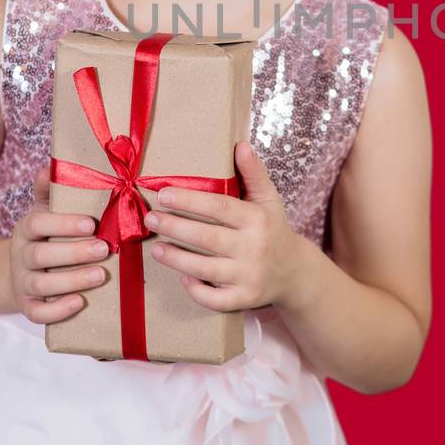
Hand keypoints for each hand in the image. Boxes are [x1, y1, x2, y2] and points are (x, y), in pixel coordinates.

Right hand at [9, 164, 113, 323]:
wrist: (21, 271)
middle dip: (74, 253)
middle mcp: (22, 255)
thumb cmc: (46, 235)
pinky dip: (57, 311)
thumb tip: (52, 165)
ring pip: (41, 284)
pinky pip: (37, 313)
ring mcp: (23, 282)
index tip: (92, 223)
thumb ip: (50, 188)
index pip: (38, 223)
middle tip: (104, 249)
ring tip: (101, 275)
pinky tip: (79, 303)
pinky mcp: (28, 306)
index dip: (63, 223)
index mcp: (27, 228)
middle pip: (41, 255)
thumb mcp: (46, 209)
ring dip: (71, 280)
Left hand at [144, 140, 314, 311]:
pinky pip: (215, 299)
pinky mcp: (244, 299)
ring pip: (205, 269)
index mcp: (258, 219)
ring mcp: (249, 276)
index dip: (190, 200)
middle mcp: (254, 248)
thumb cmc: (273, 230)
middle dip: (174, 227)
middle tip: (150, 219)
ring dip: (176, 259)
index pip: (220, 207)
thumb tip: (240, 144)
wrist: (294, 272)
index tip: (164, 194)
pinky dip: (196, 290)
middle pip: (207, 238)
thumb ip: (254, 173)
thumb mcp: (269, 199)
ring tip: (156, 248)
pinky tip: (183, 277)